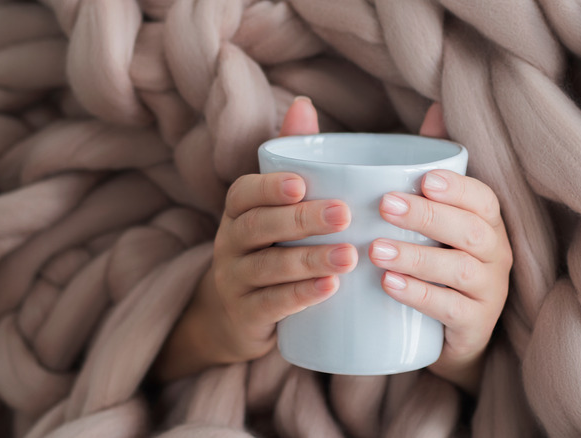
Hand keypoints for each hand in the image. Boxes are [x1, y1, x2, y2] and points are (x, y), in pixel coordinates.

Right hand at [151, 98, 357, 380]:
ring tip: (349, 256)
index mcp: (239, 211)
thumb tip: (303, 103)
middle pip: (259, 227)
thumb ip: (291, 158)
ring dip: (308, 260)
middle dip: (300, 220)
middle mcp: (230, 243)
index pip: (244, 193)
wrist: (234, 316)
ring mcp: (234, 281)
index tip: (303, 183)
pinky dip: (300, 296)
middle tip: (344, 214)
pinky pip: (270, 305)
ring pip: (267, 268)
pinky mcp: (246, 316)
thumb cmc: (270, 248)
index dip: (270, 187)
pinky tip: (330, 289)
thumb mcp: (274, 207)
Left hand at [368, 103, 512, 393]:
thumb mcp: (430, 212)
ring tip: (374, 249)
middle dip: (428, 216)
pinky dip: (420, 296)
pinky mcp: (471, 326)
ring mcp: (486, 291)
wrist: (439, 331)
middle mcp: (492, 252)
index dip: (457, 187)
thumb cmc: (432, 255)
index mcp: (482, 220)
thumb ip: (428, 162)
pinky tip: (388, 286)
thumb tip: (435, 107)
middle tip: (383, 205)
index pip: (481, 197)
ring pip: (459, 270)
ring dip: (416, 257)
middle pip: (471, 230)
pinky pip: (451, 310)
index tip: (424, 178)